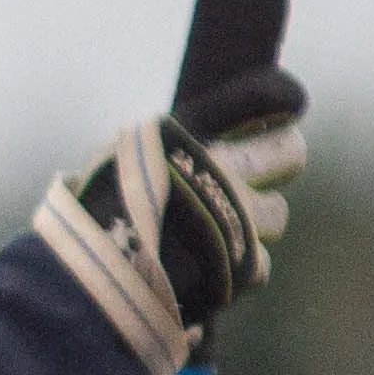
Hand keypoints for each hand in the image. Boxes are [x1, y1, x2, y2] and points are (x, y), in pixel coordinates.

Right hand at [33, 74, 299, 374]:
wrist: (87, 277)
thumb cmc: (84, 223)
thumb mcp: (108, 169)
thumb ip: (149, 159)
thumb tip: (167, 160)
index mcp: (184, 132)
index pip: (260, 97)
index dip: (278, 100)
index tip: (286, 107)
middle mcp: (220, 166)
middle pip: (289, 154)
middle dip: (280, 161)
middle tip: (263, 173)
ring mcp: (237, 213)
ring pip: (276, 216)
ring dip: (252, 228)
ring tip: (215, 239)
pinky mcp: (243, 261)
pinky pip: (258, 265)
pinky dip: (235, 273)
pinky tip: (205, 275)